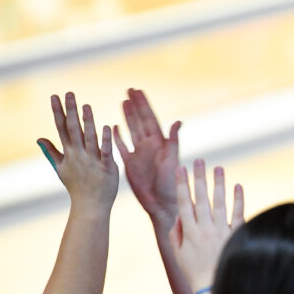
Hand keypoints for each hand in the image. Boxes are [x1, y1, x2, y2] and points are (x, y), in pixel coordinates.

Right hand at [37, 92, 118, 210]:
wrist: (90, 207)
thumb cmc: (77, 187)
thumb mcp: (61, 169)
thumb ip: (52, 152)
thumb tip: (39, 138)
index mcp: (69, 153)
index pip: (61, 128)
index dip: (58, 112)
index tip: (54, 96)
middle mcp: (79, 155)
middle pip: (73, 129)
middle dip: (70, 111)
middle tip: (69, 93)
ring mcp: (92, 161)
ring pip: (89, 138)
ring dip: (87, 122)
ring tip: (86, 105)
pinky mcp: (107, 168)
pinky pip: (106, 152)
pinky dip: (105, 140)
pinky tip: (106, 126)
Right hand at [113, 88, 180, 227]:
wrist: (162, 203)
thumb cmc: (171, 183)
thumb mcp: (172, 160)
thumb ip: (173, 141)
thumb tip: (179, 122)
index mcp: (159, 143)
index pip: (150, 118)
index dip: (143, 104)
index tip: (137, 90)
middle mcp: (149, 146)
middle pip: (140, 121)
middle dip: (135, 106)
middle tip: (128, 91)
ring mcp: (139, 154)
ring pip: (131, 130)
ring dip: (127, 117)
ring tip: (123, 102)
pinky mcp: (130, 164)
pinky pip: (122, 147)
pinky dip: (118, 137)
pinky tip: (114, 127)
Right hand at [169, 159, 243, 292]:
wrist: (214, 288)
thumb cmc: (195, 271)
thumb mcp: (178, 254)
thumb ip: (175, 233)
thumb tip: (179, 214)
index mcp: (188, 232)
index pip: (183, 203)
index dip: (181, 185)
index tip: (180, 169)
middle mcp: (204, 229)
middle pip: (200, 199)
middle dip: (198, 178)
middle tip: (199, 161)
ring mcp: (220, 231)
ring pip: (219, 203)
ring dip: (218, 184)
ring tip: (218, 168)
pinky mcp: (234, 236)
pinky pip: (237, 215)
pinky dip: (238, 200)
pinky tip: (237, 186)